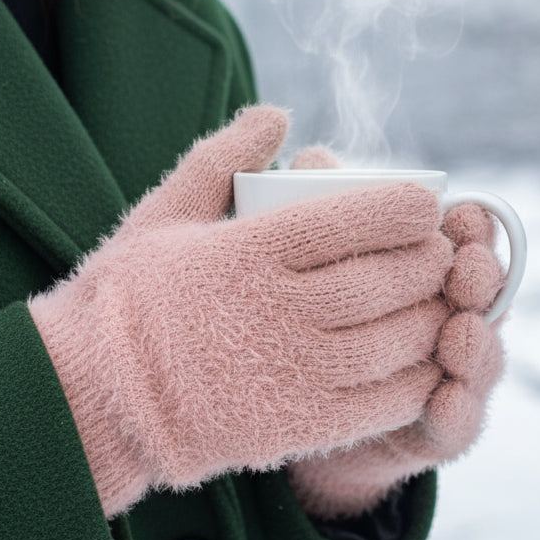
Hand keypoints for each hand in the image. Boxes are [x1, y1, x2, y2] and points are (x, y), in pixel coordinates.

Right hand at [28, 107, 455, 517]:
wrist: (96, 395)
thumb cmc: (128, 300)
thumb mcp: (162, 215)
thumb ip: (221, 159)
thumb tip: (275, 115)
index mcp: (247, 250)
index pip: (352, 219)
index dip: (404, 209)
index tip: (425, 205)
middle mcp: (276, 308)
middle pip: (384, 279)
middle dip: (429, 263)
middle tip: (442, 256)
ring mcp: (290, 369)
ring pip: (393, 340)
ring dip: (432, 320)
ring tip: (441, 306)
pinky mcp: (297, 423)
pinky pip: (381, 401)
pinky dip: (416, 381)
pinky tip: (426, 366)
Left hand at [285, 148, 505, 519]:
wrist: (293, 414)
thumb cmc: (304, 322)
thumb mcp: (303, 264)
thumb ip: (317, 209)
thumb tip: (310, 157)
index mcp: (426, 275)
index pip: (464, 242)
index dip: (471, 228)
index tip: (460, 214)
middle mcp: (447, 321)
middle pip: (482, 297)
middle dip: (481, 279)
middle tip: (466, 268)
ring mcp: (446, 378)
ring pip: (479, 360)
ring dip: (477, 344)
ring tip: (461, 331)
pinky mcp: (433, 432)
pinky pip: (455, 426)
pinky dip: (456, 411)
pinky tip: (445, 399)